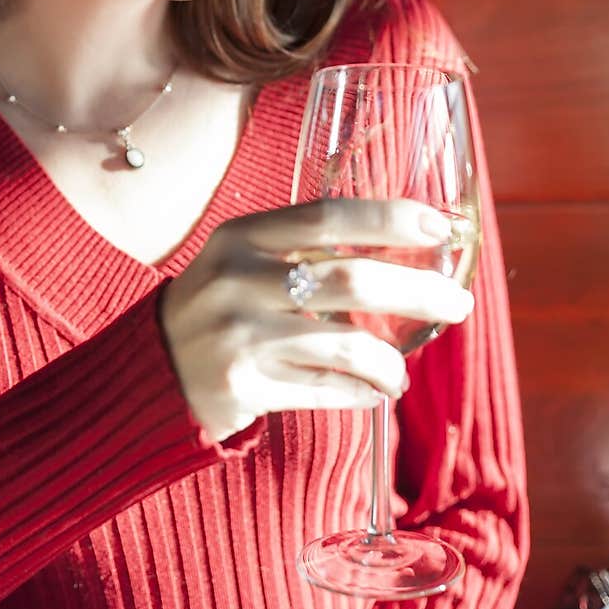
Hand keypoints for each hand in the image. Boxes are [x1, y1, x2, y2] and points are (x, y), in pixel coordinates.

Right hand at [159, 197, 474, 441]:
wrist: (150, 371)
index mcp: (241, 236)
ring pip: (346, 344)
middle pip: (350, 281)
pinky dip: (361, 391)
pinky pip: (326, 388)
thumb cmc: (218, 308)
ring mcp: (239, 334)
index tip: (442, 228)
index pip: (328, 216)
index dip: (391, 220)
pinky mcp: (243, 385)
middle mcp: (238, 279)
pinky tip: (372, 391)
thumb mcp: (242, 261)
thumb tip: (402, 253)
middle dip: (418, 292)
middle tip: (458, 304)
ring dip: (391, 360)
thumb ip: (302, 251)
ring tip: (401, 370)